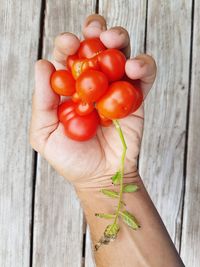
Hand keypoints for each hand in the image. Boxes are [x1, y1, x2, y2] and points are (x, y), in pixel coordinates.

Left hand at [30, 14, 155, 189]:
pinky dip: (143, 66)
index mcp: (69, 87)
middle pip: (95, 47)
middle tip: (95, 32)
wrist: (100, 177)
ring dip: (119, 39)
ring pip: (121, 53)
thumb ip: (41, 101)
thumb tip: (43, 64)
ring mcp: (116, 88)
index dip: (67, 43)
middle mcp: (93, 83)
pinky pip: (145, 75)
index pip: (68, 56)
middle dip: (95, 32)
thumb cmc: (71, 158)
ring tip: (114, 41)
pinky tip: (134, 68)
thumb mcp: (44, 133)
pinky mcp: (137, 98)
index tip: (69, 44)